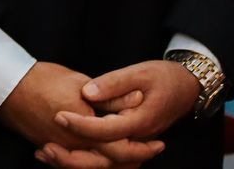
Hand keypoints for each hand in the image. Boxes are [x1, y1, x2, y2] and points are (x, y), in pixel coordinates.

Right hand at [0, 62, 163, 167]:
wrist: (6, 86)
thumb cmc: (41, 80)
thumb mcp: (79, 82)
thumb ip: (110, 96)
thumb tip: (138, 98)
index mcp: (83, 126)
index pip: (120, 147)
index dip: (142, 148)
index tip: (158, 143)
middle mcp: (73, 144)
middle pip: (110, 163)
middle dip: (133, 160)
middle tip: (150, 153)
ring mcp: (61, 149)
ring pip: (94, 167)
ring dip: (115, 164)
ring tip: (131, 158)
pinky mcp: (51, 148)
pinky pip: (77, 164)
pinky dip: (92, 164)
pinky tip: (101, 159)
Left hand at [44, 60, 200, 163]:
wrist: (188, 87)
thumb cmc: (164, 77)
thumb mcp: (139, 73)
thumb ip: (113, 84)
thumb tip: (87, 93)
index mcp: (140, 122)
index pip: (107, 131)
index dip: (81, 125)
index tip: (59, 115)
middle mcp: (138, 139)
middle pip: (105, 158)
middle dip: (74, 157)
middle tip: (45, 147)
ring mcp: (135, 143)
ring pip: (105, 164)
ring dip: (76, 162)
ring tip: (45, 153)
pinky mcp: (129, 143)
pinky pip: (107, 158)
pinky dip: (84, 158)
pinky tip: (58, 153)